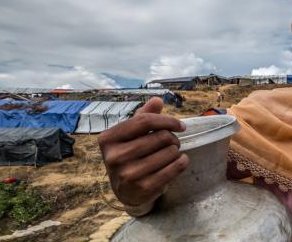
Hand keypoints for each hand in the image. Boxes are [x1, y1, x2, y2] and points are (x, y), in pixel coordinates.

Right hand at [98, 97, 187, 214]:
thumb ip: (143, 116)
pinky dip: (182, 162)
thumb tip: (157, 100)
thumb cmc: (129, 157)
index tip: (181, 125)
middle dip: (173, 138)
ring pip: (170, 152)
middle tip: (173, 142)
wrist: (125, 191)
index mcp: (109, 139)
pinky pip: (174, 169)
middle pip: (161, 137)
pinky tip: (181, 160)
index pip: (145, 121)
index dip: (167, 120)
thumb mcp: (130, 135)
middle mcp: (115, 157)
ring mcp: (128, 174)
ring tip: (171, 153)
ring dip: (176, 151)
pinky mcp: (143, 188)